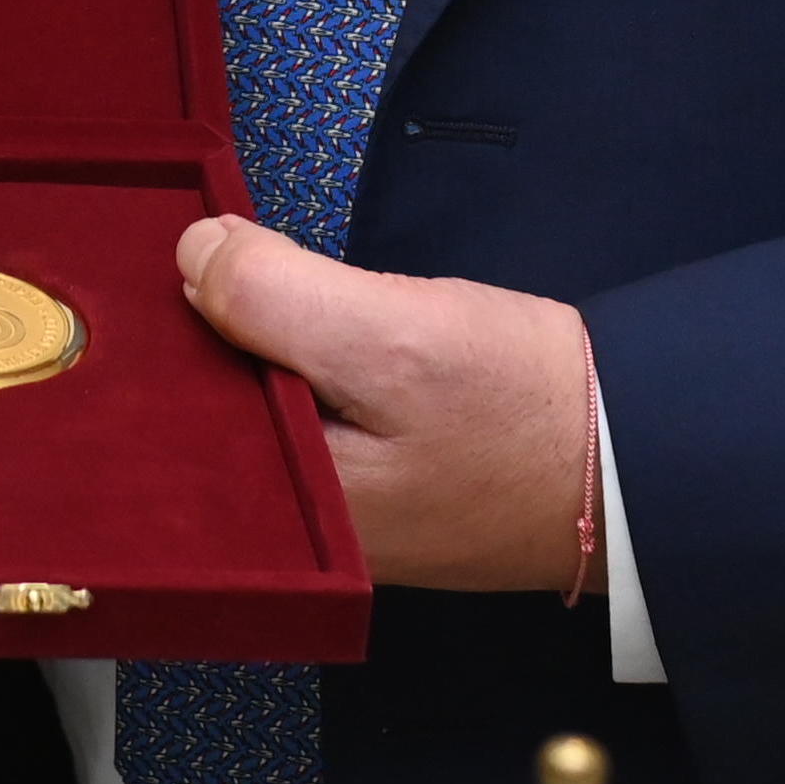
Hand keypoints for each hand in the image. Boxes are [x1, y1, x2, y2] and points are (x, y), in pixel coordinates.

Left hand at [174, 216, 592, 592]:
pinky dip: (293, 362)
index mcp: (291, 519)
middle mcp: (304, 531)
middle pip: (208, 421)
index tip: (145, 269)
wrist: (640, 455)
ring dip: (247, 342)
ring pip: (257, 410)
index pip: (173, 431)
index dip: (156, 341)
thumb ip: (279, 299)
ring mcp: (340, 511)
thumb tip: (191, 252)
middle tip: (196, 254)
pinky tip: (297, 317)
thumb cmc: (526, 410)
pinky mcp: (374, 482)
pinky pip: (302, 414)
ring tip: (238, 271)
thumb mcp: (393, 337)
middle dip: (198, 337)